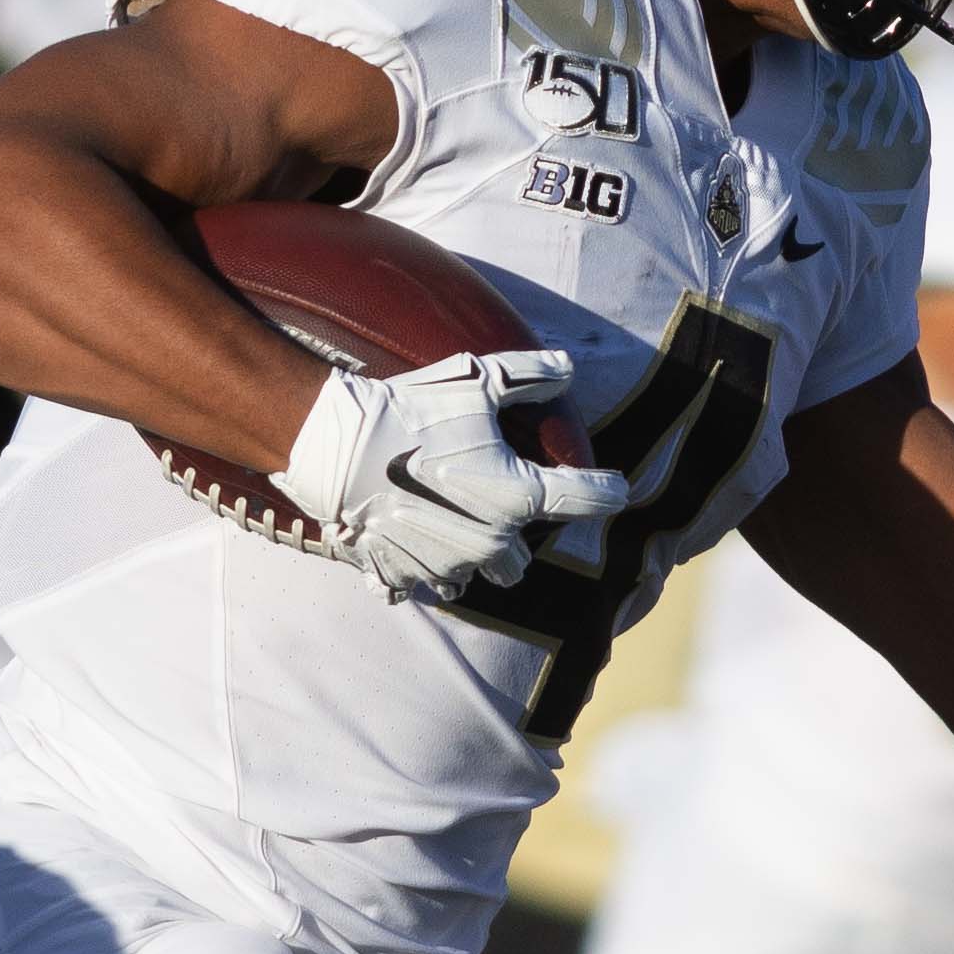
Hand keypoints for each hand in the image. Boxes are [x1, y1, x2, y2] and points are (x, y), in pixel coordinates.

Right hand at [274, 355, 630, 604]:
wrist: (339, 447)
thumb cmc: (415, 413)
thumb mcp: (478, 382)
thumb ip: (530, 377)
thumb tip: (568, 367)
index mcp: (519, 498)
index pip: (588, 499)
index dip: (606, 490)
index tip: (614, 487)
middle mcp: (491, 544)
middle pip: (521, 562)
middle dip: (512, 539)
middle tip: (491, 505)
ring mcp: (445, 568)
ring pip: (473, 577)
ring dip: (467, 556)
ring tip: (444, 520)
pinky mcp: (403, 578)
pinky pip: (421, 586)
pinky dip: (418, 567)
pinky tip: (407, 537)